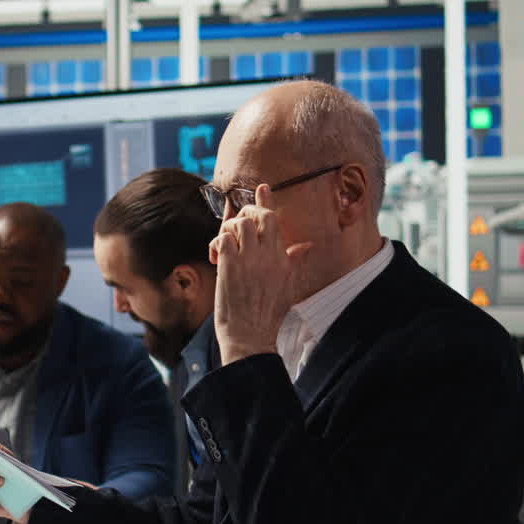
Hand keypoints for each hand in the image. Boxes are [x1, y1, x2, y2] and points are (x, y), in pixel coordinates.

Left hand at [208, 184, 312, 365]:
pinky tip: (217, 256)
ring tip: (226, 245)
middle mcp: (268, 255)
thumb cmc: (268, 314)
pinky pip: (222, 238)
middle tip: (237, 226)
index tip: (261, 187)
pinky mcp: (229, 265)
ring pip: (237, 224)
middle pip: (257, 216)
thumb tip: (306, 246)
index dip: (265, 200)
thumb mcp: (288, 286)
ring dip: (228, 230)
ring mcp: (248, 259)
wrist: (250, 335)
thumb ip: (294, 261)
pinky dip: (218, 242)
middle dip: (244, 215)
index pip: (274, 220)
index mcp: (283, 258)